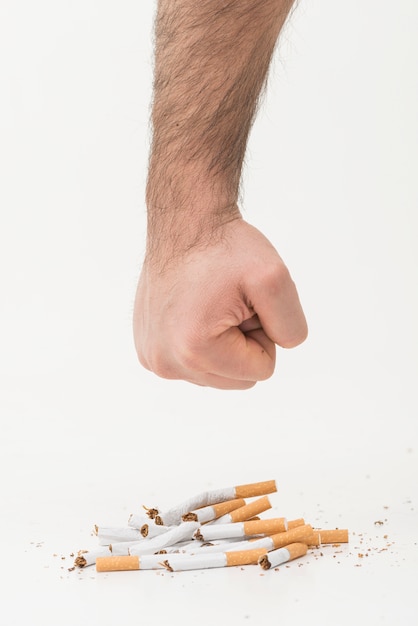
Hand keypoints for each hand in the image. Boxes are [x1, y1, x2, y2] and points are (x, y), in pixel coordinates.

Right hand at [133, 217, 306, 388]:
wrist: (184, 223)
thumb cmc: (225, 247)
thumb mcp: (275, 279)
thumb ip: (292, 327)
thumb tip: (280, 349)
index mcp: (194, 351)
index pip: (261, 371)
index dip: (263, 332)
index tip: (243, 302)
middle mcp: (165, 362)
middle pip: (237, 379)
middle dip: (243, 342)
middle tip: (228, 302)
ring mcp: (152, 358)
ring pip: (216, 373)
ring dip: (223, 342)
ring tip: (211, 304)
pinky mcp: (147, 349)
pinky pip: (193, 363)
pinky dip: (202, 341)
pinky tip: (194, 309)